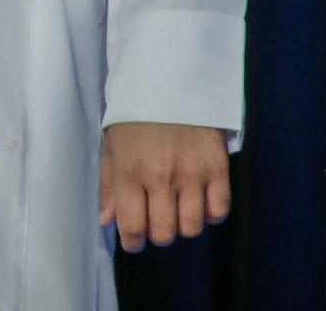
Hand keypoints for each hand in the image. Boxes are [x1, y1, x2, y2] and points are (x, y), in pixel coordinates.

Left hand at [100, 121, 229, 250]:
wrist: (169, 83)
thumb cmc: (133, 117)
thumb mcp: (111, 146)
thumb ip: (109, 186)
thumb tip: (107, 221)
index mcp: (129, 171)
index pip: (133, 226)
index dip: (133, 242)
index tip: (134, 241)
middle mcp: (161, 176)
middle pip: (165, 232)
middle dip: (157, 234)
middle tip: (155, 221)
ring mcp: (192, 173)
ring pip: (191, 227)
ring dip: (182, 225)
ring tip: (176, 209)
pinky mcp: (217, 168)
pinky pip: (219, 210)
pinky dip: (209, 213)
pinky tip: (199, 201)